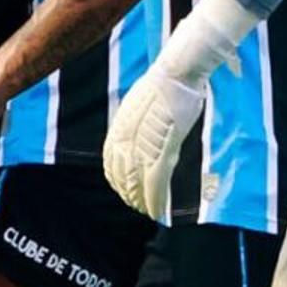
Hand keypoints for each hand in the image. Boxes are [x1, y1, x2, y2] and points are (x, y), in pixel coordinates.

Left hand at [100, 66, 205, 221]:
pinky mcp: (162, 150)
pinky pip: (155, 183)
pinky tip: (156, 211)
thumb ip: (135, 122)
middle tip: (136, 206)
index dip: (116, 178)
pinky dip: (155, 200)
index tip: (122, 189)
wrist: (176, 74)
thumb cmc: (164, 84)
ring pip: (137, 183)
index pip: (111, 161)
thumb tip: (138, 130)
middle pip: (122, 175)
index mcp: (119, 127)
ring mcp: (143, 145)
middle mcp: (125, 139)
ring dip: (141, 200)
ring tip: (146, 211)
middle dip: (128, 193)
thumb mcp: (139, 103)